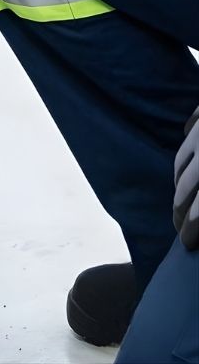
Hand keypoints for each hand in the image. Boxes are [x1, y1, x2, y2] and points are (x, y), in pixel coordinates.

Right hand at [175, 105, 198, 250]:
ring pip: (183, 162)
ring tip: (180, 199)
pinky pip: (190, 130)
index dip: (192, 228)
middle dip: (181, 213)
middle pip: (187, 187)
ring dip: (180, 184)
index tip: (186, 245)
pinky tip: (187, 150)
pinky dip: (186, 148)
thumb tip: (196, 211)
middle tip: (179, 230)